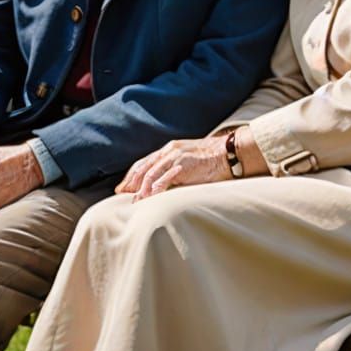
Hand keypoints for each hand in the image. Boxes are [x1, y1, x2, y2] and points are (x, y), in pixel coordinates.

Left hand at [116, 136, 232, 199]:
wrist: (228, 153)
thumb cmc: (212, 161)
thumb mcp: (189, 162)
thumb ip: (176, 170)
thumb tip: (166, 185)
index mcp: (170, 149)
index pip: (146, 162)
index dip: (133, 174)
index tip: (124, 187)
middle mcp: (169, 150)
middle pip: (144, 166)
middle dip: (131, 181)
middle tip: (122, 194)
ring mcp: (175, 155)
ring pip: (151, 173)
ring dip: (141, 189)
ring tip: (136, 202)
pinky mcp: (182, 164)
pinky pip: (164, 178)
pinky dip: (155, 189)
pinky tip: (150, 198)